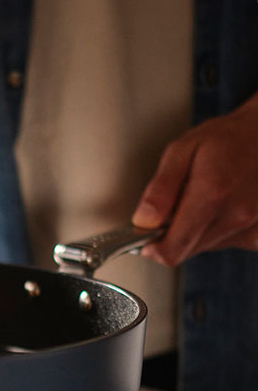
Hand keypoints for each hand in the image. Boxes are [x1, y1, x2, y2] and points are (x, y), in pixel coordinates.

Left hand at [132, 95, 257, 265]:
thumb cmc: (228, 138)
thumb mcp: (183, 150)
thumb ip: (160, 188)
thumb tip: (143, 221)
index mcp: (212, 195)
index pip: (172, 250)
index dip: (152, 248)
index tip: (146, 236)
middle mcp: (236, 215)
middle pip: (185, 252)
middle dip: (172, 235)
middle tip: (178, 206)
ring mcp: (253, 227)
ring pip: (204, 247)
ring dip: (196, 230)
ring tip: (208, 199)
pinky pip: (226, 242)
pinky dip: (218, 229)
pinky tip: (226, 205)